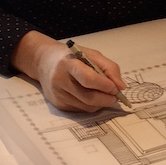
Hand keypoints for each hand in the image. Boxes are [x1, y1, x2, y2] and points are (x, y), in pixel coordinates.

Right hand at [11, 30, 126, 111]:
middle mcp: (60, 80)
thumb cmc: (72, 57)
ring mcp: (58, 94)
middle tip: (116, 96)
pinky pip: (81, 110)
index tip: (115, 88)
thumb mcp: (91, 54)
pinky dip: (92, 106)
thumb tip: (121, 87)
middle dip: (106, 99)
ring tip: (105, 95)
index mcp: (68, 63)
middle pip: (88, 97)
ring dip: (101, 104)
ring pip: (87, 106)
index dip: (104, 85)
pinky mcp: (58, 104)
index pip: (88, 79)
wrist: (44, 62)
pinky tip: (92, 97)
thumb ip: (109, 68)